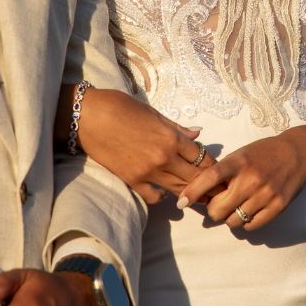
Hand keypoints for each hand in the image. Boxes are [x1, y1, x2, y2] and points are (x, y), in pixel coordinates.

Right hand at [73, 86, 215, 204]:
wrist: (88, 117)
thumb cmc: (121, 107)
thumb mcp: (153, 113)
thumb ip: (177, 128)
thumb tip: (198, 133)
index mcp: (172, 138)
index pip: (203, 158)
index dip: (212, 165)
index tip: (217, 169)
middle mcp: (164, 158)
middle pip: (195, 178)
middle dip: (207, 184)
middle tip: (214, 188)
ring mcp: (148, 172)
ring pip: (178, 190)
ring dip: (188, 193)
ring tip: (195, 194)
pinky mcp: (132, 181)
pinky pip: (155, 197)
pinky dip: (162, 196)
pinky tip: (163, 190)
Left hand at [179, 129, 305, 231]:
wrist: (298, 153)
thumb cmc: (264, 153)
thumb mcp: (241, 155)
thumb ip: (223, 172)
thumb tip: (200, 193)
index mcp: (239, 162)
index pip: (210, 178)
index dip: (192, 192)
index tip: (181, 202)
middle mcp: (251, 179)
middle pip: (218, 209)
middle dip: (213, 210)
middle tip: (217, 205)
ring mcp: (265, 194)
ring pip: (233, 221)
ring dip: (229, 218)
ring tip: (235, 208)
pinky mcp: (277, 206)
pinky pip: (251, 226)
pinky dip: (245, 223)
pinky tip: (248, 212)